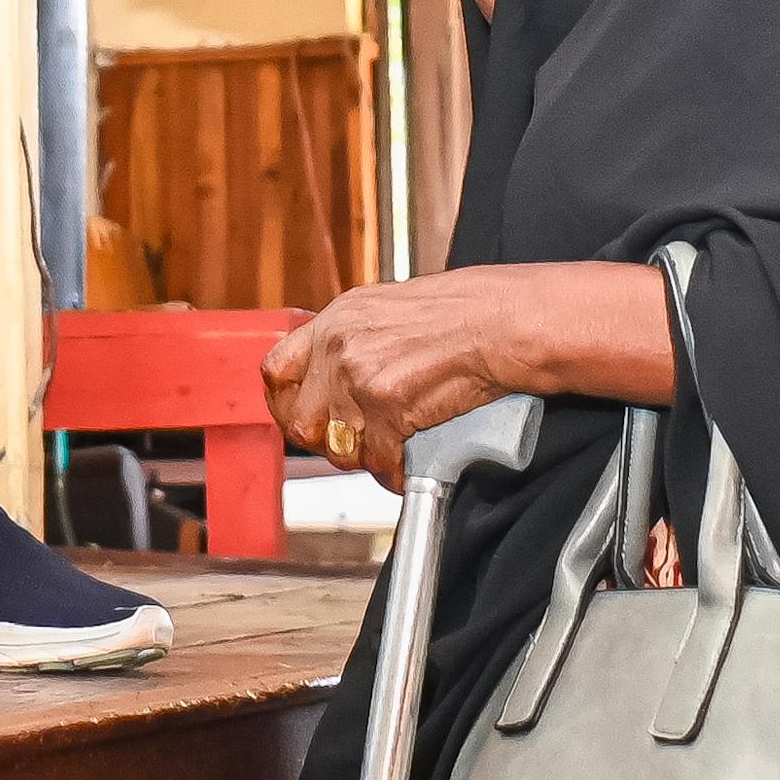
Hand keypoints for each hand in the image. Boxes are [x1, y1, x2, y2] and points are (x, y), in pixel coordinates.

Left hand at [266, 263, 683, 488]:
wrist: (502, 321)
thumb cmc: (463, 311)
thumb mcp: (389, 309)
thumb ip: (353, 341)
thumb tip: (336, 376)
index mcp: (337, 319)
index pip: (276, 371)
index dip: (285, 402)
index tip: (300, 416)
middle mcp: (340, 348)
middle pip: (301, 421)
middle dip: (328, 440)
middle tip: (356, 441)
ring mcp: (361, 381)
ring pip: (340, 449)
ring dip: (367, 457)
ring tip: (394, 446)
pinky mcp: (388, 411)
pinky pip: (381, 463)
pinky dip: (398, 470)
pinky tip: (415, 454)